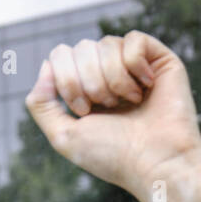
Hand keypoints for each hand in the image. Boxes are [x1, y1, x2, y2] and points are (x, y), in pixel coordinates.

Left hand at [24, 30, 200, 201]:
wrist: (156, 162)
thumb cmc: (114, 156)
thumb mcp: (63, 137)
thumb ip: (41, 104)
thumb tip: (45, 65)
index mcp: (86, 90)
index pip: (60, 56)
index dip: (66, 80)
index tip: (84, 110)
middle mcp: (109, 75)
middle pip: (81, 47)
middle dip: (89, 81)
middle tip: (108, 108)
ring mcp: (135, 66)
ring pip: (107, 43)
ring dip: (113, 79)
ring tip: (131, 103)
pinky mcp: (160, 61)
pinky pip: (134, 39)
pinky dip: (135, 65)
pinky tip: (147, 86)